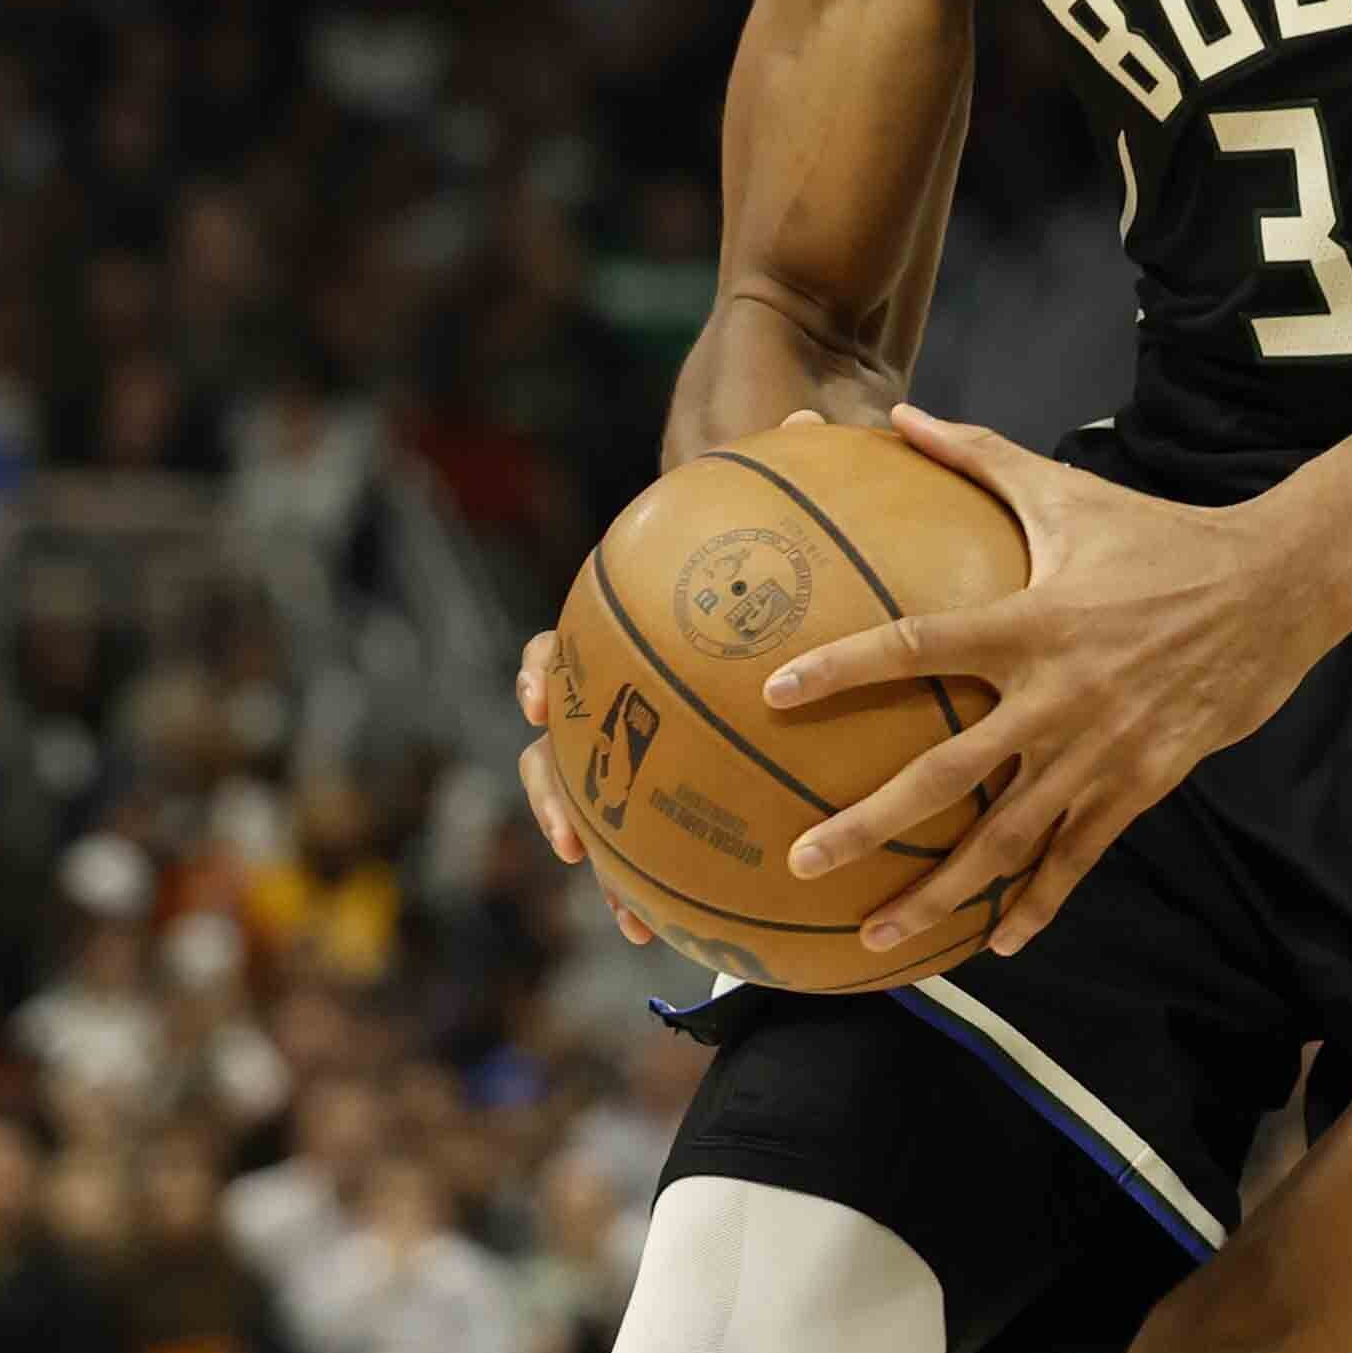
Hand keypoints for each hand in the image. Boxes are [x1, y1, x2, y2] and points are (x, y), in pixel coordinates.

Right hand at [515, 409, 828, 950]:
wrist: (815, 561)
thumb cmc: (803, 527)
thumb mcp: (799, 501)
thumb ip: (795, 467)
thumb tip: (807, 420)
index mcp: (636, 629)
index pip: (563, 648)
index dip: (541, 676)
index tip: (536, 705)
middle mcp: (634, 693)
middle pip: (564, 748)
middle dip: (558, 799)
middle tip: (572, 841)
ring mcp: (662, 744)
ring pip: (614, 811)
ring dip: (617, 869)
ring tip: (638, 919)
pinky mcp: (711, 784)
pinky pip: (693, 842)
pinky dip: (703, 884)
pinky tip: (739, 932)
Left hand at [759, 405, 1351, 960]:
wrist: (1277, 586)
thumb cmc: (1160, 535)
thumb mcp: (1068, 491)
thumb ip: (978, 457)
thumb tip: (898, 413)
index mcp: (1031, 621)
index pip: (920, 643)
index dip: (847, 666)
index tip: (776, 694)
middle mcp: (1059, 694)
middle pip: (949, 774)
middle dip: (870, 825)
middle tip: (801, 863)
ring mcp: (1102, 748)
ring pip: (1008, 839)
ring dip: (938, 894)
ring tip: (873, 937)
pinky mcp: (1144, 782)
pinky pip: (1079, 855)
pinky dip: (1036, 903)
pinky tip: (996, 943)